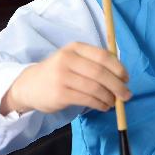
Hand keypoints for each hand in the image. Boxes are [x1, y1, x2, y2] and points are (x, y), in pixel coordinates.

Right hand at [0, 42, 130, 114]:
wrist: (28, 86)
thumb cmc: (59, 72)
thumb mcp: (73, 59)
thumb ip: (94, 62)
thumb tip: (122, 76)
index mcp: (75, 48)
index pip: (103, 56)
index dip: (118, 68)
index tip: (126, 78)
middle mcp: (67, 60)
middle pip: (100, 73)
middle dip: (117, 85)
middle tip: (126, 95)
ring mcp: (62, 77)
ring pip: (95, 88)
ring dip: (109, 97)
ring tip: (114, 102)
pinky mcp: (60, 94)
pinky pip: (87, 99)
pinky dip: (99, 104)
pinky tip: (103, 106)